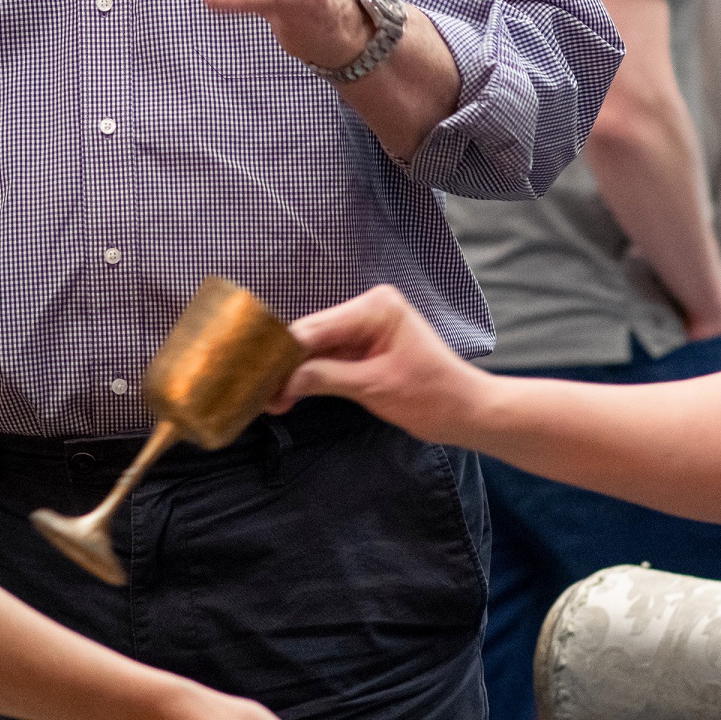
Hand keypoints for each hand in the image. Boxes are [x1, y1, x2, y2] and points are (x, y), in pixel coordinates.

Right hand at [270, 284, 489, 444]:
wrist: (465, 412)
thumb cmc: (432, 396)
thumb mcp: (374, 387)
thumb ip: (325, 378)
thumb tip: (281, 382)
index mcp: (375, 307)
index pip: (316, 327)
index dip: (282, 352)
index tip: (255, 374)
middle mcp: (367, 308)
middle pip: (311, 335)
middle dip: (284, 365)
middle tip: (256, 392)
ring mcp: (365, 327)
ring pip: (315, 348)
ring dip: (293, 374)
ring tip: (268, 400)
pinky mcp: (363, 346)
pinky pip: (328, 358)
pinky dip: (309, 377)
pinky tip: (286, 395)